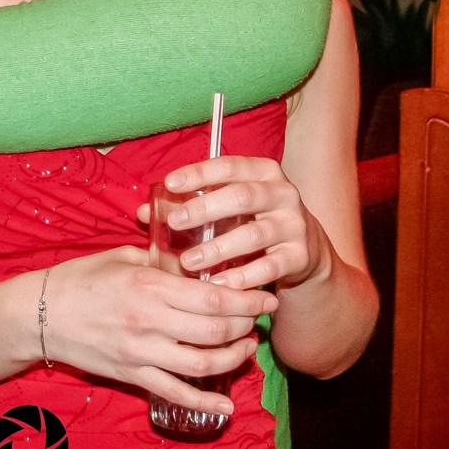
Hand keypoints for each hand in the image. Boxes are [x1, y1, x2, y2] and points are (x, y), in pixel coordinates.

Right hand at [40, 246, 277, 415]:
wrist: (38, 313)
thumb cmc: (79, 278)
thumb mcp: (121, 257)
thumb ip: (160, 261)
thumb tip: (193, 262)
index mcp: (147, 284)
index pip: (210, 296)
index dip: (245, 299)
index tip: (264, 296)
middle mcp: (148, 320)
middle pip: (214, 330)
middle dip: (245, 325)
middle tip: (258, 318)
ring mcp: (140, 351)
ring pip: (202, 363)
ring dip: (233, 358)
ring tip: (246, 347)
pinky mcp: (131, 374)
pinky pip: (174, 393)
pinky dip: (204, 402)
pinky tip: (226, 404)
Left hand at [147, 155, 333, 293]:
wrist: (304, 249)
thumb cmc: (250, 220)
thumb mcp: (226, 206)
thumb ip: (190, 204)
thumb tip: (144, 211)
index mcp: (262, 172)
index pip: (228, 165)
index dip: (199, 173)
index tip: (170, 183)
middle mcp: (282, 193)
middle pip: (242, 196)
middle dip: (205, 209)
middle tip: (174, 222)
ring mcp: (295, 224)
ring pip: (254, 234)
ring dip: (218, 248)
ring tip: (189, 261)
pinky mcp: (300, 256)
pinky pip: (270, 267)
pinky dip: (242, 276)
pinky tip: (218, 282)